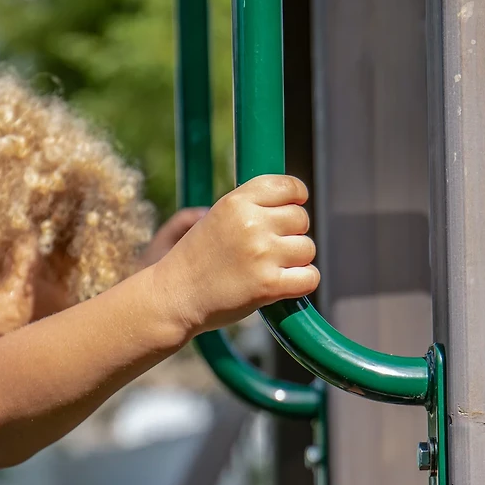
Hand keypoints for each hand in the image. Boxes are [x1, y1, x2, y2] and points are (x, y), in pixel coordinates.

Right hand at [151, 175, 318, 336]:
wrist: (174, 297)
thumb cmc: (196, 261)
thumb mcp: (215, 219)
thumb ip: (250, 207)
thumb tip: (293, 201)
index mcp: (236, 202)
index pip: (289, 187)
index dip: (295, 199)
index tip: (290, 210)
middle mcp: (251, 223)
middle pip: (301, 219)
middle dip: (290, 235)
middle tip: (267, 251)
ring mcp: (261, 254)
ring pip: (307, 249)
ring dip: (295, 261)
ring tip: (268, 269)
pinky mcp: (269, 285)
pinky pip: (310, 277)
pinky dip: (301, 283)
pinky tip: (281, 286)